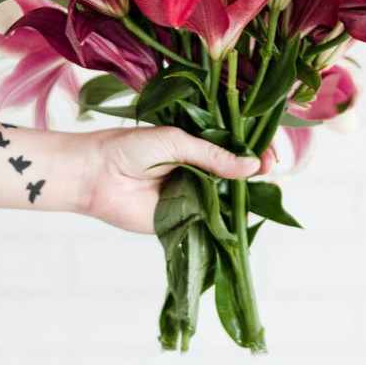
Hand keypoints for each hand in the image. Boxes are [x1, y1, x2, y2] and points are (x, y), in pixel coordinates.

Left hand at [77, 126, 272, 233]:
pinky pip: (211, 223)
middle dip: (255, 172)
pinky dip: (227, 223)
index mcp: (197, 145)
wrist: (96, 175)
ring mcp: (193, 196)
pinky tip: (242, 218)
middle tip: (269, 169)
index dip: (255, 150)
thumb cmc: (130, 149)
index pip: (235, 147)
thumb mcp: (176, 141)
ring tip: (261, 192)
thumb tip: (252, 166)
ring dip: (245, 197)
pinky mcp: (183, 221)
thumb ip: (213, 155)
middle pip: (237, 174)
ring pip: (228, 199)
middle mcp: (199, 170)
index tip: (269, 153)